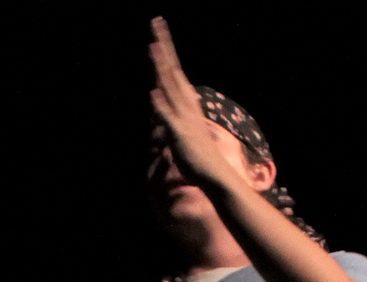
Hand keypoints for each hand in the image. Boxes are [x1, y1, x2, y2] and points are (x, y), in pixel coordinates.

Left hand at [147, 18, 246, 191]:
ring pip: (170, 88)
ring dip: (162, 68)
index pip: (175, 70)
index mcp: (186, 102)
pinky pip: (168, 118)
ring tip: (152, 48)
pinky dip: (161, 105)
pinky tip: (153, 93)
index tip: (158, 29)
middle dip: (164, 46)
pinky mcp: (179, 134)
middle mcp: (185, 105)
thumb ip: (174, 115)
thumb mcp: (184, 129)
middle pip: (172, 70)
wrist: (214, 175)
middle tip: (155, 22)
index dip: (166, 50)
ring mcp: (183, 118)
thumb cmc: (199, 155)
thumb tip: (167, 103)